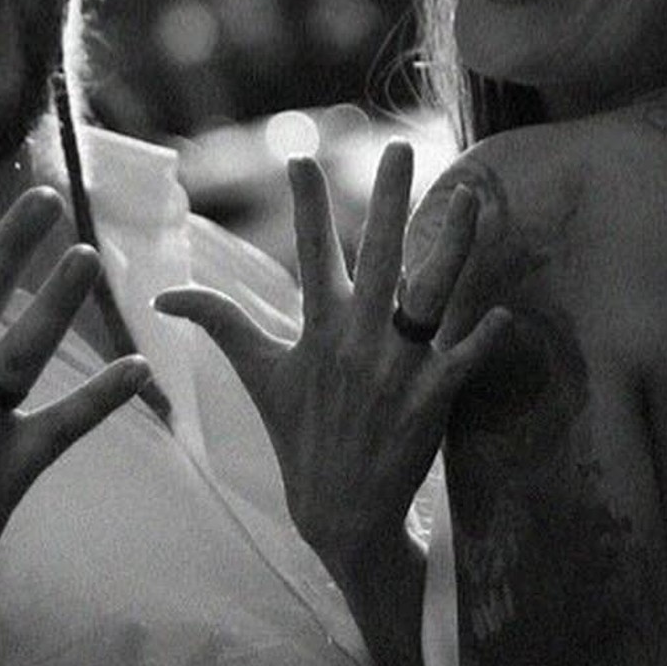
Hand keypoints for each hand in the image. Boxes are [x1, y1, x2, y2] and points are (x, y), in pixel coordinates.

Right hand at [160, 142, 509, 581]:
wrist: (342, 517)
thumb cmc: (300, 439)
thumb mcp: (260, 377)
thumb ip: (221, 325)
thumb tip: (162, 296)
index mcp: (319, 331)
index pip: (312, 253)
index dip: (305, 204)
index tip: (300, 155)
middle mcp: (359, 341)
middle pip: (380, 255)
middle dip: (390, 199)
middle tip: (398, 148)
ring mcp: (399, 369)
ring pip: (432, 293)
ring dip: (454, 244)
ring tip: (472, 196)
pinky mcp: (433, 399)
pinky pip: (466, 358)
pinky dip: (485, 336)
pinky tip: (504, 312)